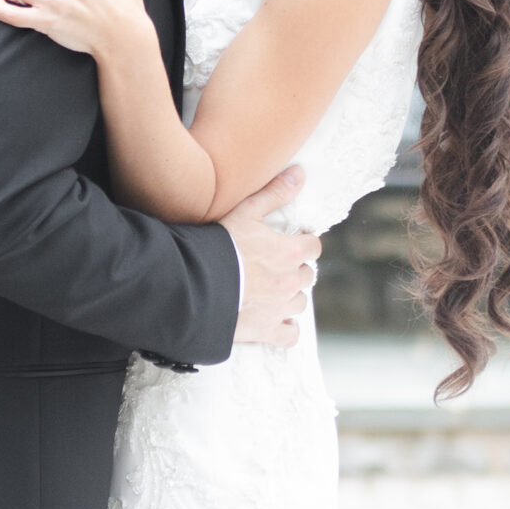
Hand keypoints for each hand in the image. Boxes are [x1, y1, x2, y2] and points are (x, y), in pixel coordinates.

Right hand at [223, 169, 320, 348]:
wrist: (195, 284)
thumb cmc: (219, 245)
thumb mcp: (246, 211)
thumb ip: (275, 193)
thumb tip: (300, 173)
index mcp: (291, 251)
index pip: (313, 247)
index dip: (304, 244)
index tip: (292, 244)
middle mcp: (292, 281)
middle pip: (307, 275)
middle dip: (295, 270)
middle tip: (274, 267)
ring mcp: (281, 308)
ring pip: (299, 302)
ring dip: (290, 297)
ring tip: (271, 292)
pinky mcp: (267, 330)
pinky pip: (290, 335)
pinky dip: (286, 329)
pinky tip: (276, 322)